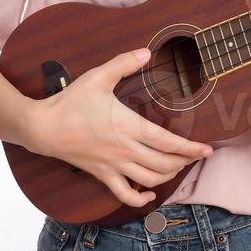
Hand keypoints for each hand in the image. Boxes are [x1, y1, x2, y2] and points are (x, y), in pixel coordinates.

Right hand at [22, 47, 213, 208]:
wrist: (43, 127)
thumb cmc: (71, 101)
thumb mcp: (97, 76)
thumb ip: (123, 63)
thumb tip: (146, 52)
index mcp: (129, 126)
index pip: (168, 142)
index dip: (191, 148)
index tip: (207, 149)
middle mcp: (126, 150)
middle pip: (165, 164)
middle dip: (185, 162)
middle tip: (196, 155)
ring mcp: (114, 165)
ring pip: (150, 179)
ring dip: (169, 176)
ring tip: (178, 167)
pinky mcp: (102, 175)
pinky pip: (125, 195)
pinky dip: (141, 198)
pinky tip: (149, 194)